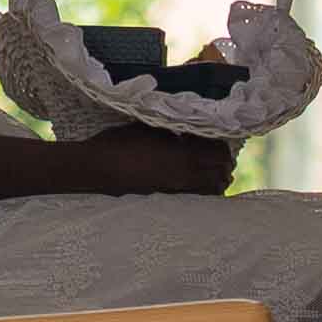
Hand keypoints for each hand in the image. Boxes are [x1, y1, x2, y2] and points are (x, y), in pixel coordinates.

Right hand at [57, 116, 237, 196]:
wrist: (97, 168)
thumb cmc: (120, 143)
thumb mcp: (149, 127)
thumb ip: (171, 128)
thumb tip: (187, 126)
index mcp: (182, 156)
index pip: (217, 154)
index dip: (222, 144)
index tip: (217, 134)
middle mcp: (183, 176)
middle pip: (218, 174)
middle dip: (223, 163)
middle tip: (219, 151)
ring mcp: (174, 188)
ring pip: (208, 188)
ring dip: (214, 177)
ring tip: (211, 166)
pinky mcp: (164, 195)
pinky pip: (193, 193)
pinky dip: (201, 186)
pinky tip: (194, 176)